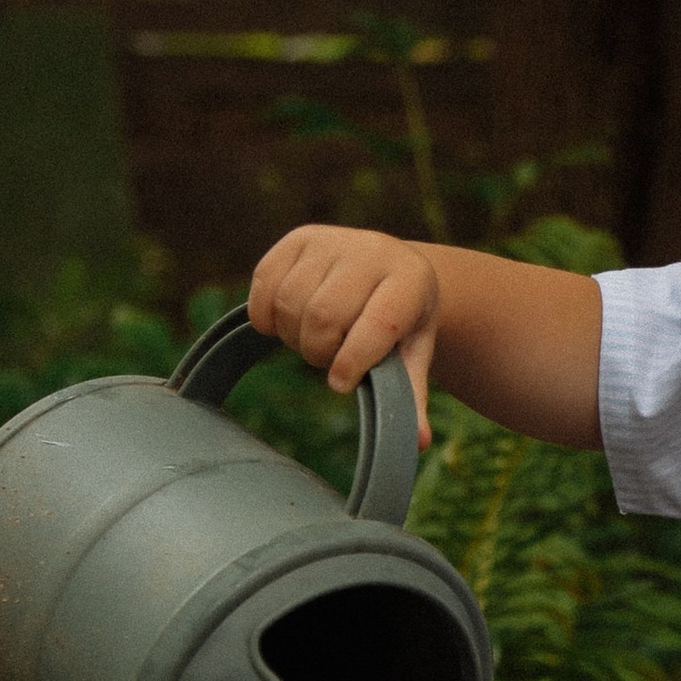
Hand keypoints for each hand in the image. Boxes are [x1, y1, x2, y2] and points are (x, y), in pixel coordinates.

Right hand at [248, 225, 436, 447]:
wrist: (389, 268)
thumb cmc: (401, 320)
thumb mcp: (413, 353)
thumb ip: (411, 394)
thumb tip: (418, 442)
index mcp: (410, 281)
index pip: (377, 324)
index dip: (353, 360)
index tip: (340, 383)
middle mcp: (372, 251)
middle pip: (323, 316)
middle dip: (319, 351)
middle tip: (329, 357)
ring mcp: (332, 240)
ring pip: (289, 302)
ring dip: (292, 336)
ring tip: (314, 339)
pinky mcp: (298, 239)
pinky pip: (263, 283)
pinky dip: (266, 315)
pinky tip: (285, 323)